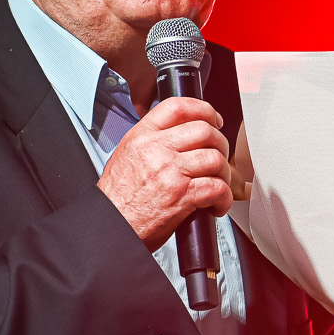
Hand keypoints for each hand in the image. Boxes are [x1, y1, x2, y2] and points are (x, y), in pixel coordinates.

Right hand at [96, 97, 231, 248]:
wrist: (110, 227)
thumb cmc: (117, 199)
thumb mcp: (126, 156)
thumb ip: (152, 142)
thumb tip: (180, 135)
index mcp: (141, 137)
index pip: (178, 107)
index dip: (203, 109)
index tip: (214, 119)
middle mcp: (156, 149)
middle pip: (204, 130)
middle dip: (220, 144)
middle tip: (219, 157)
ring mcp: (170, 171)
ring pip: (215, 158)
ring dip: (224, 172)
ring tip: (218, 183)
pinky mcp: (182, 195)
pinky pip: (217, 187)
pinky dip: (224, 198)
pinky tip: (216, 204)